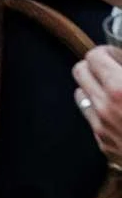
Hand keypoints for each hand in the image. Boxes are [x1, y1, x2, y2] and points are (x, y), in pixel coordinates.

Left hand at [73, 46, 121, 161]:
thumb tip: (120, 58)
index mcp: (119, 88)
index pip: (93, 56)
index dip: (107, 53)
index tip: (117, 56)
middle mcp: (105, 106)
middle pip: (79, 71)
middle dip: (94, 67)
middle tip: (111, 69)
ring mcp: (101, 127)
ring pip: (81, 94)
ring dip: (93, 88)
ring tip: (113, 91)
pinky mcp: (103, 145)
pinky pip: (91, 119)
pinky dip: (100, 111)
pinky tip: (119, 114)